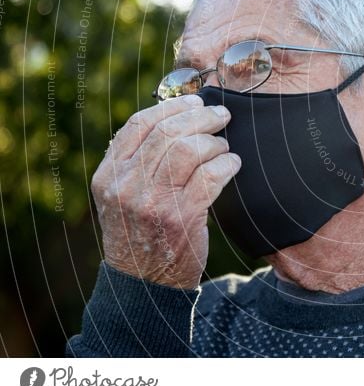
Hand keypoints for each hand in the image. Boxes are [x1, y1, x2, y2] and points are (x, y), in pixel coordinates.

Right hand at [91, 94, 240, 288]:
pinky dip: (228, 164)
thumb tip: (176, 117)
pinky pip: (211, 176)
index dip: (172, 107)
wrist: (144, 283)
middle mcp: (126, 186)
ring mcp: (152, 202)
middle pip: (168, 132)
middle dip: (201, 117)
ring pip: (189, 149)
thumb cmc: (142, 231)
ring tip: (224, 148)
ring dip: (215, 142)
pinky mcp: (181, 218)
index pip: (138, 124)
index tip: (196, 101)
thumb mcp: (124, 195)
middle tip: (221, 116)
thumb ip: (139, 161)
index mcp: (108, 174)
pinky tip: (233, 165)